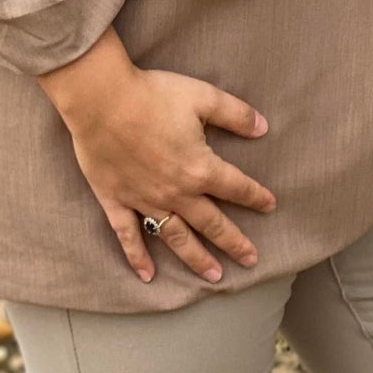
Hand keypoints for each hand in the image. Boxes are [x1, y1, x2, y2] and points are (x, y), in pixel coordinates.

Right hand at [39, 33, 275, 283]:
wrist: (101, 100)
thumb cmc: (153, 95)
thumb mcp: (203, 97)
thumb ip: (235, 114)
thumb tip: (263, 128)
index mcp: (200, 168)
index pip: (236, 187)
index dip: (256, 196)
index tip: (270, 206)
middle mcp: (176, 192)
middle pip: (212, 224)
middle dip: (234, 242)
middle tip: (251, 260)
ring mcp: (145, 201)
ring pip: (177, 238)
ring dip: (197, 259)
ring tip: (214, 277)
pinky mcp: (116, 201)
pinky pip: (129, 236)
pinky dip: (138, 257)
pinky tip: (148, 275)